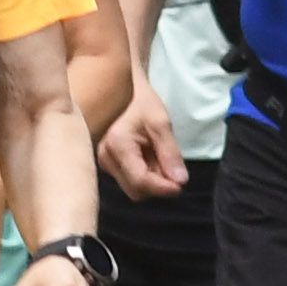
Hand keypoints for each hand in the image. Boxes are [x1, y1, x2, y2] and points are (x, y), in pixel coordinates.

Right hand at [100, 82, 184, 198]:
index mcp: (117, 144)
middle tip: (171, 165)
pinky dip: (146, 177)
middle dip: (158, 184)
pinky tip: (150, 160)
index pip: (140, 181)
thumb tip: (180, 181)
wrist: (126, 95)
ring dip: (153, 181)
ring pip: (134, 190)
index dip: (163, 188)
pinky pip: (131, 182)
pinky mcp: (109, 166)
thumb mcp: (162, 124)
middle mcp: (105, 158)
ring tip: (158, 158)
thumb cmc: (144, 104)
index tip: (182, 185)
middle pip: (137, 191)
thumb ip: (171, 153)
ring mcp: (104, 163)